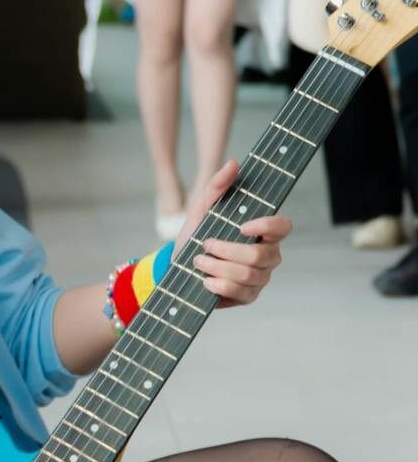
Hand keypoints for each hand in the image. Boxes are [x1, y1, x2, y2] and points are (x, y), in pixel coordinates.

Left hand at [175, 161, 290, 307]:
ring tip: (199, 261)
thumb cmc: (196, 235)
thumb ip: (217, 187)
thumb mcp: (201, 209)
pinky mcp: (248, 297)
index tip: (241, 226)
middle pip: (259, 255)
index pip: (283, 227)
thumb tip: (233, 163)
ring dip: (217, 267)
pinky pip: (239, 293)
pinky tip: (205, 281)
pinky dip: (218, 286)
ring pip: (247, 275)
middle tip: (204, 245)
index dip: (268, 226)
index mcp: (263, 232)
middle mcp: (268, 255)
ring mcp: (260, 278)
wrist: (178, 267)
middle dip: (226, 250)